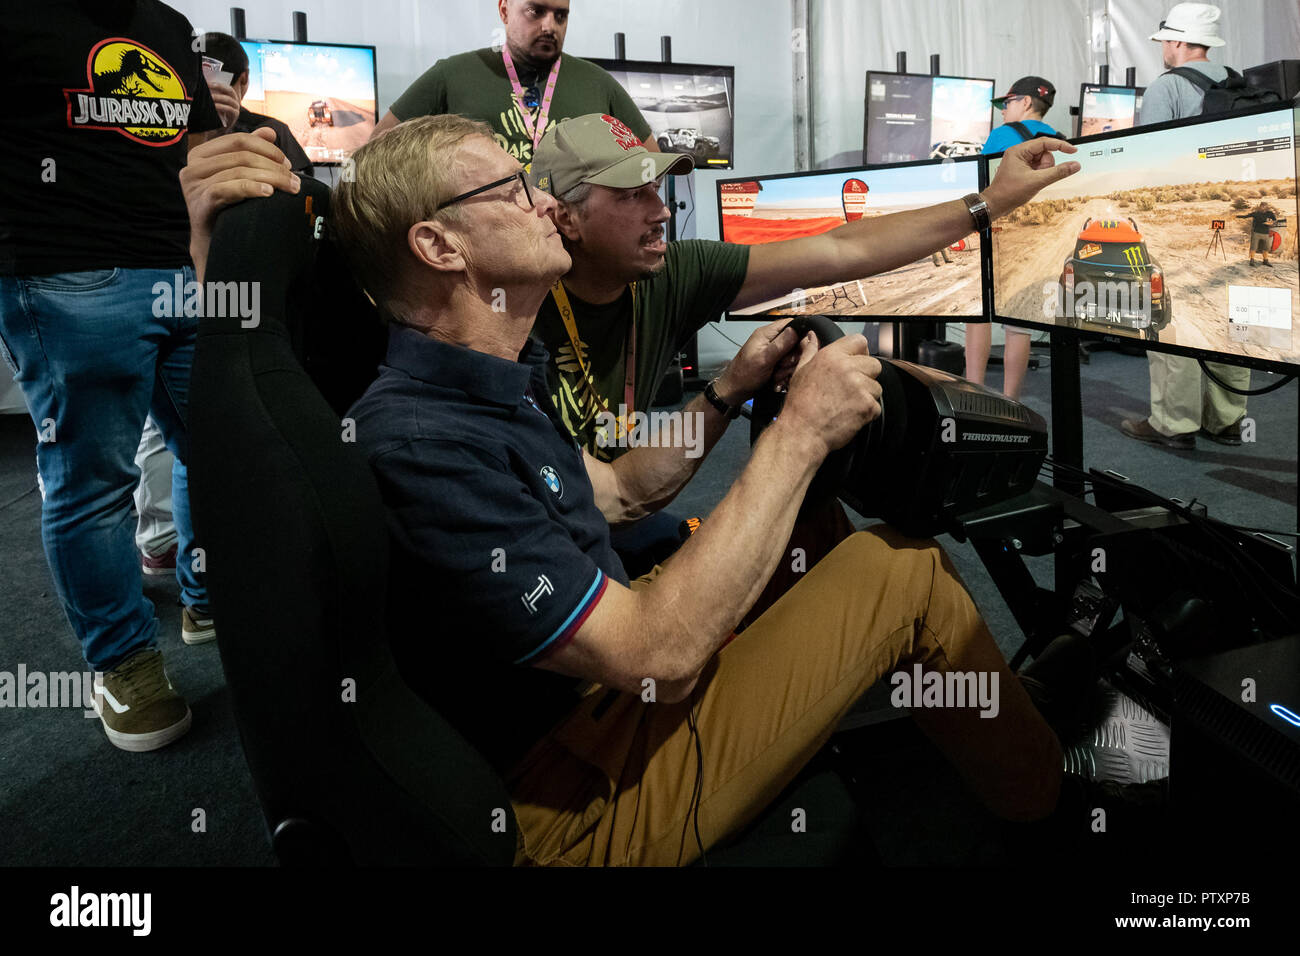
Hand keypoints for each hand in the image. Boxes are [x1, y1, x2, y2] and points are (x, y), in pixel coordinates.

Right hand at [180, 127, 297, 276]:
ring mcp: (192, 185)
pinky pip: (227, 189)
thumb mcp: (239, 177)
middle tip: (295, 181)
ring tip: (290, 189)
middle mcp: (192, 166)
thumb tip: (270, 132)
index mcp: (201, 154)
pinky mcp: (198, 203)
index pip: (238, 140)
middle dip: (274, 167)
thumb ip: (250, 153)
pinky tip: (269, 193)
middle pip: (241, 156)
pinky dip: (251, 188)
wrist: (214, 246)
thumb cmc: (229, 210)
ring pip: (238, 171)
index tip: (288, 164)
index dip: (267, 149)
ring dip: (271, 178)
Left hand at [207, 79, 240, 129]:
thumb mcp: (212, 103)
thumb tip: (203, 86)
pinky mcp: (235, 116)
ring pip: (229, 100)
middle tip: (208, 87)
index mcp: (230, 96)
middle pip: (230, 91)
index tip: (208, 82)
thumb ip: (211, 95)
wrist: (217, 128)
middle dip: (219, 87)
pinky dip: (222, 107)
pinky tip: (214, 106)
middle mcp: (235, 101)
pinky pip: (230, 109)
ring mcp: (236, 108)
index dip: (218, 84)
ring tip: (210, 97)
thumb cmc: (214, 113)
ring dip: (219, 97)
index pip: (227, 87)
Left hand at [713, 319, 799, 404]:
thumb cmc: (743, 375)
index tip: (799, 349)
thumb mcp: (764, 359)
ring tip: (776, 375)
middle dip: (792, 358)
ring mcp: (773, 353)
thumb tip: (795, 330)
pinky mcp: (774, 363)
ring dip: (787, 369)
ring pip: (792, 357)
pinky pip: (787, 367)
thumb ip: (780, 344)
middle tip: (782, 366)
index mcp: (766, 334)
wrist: (735, 390)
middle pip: (794, 343)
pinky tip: (777, 380)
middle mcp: (770, 341)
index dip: (799, 336)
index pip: (790, 324)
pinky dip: (784, 374)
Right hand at [778, 332, 881, 457]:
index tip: (857, 362)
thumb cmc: (799, 405)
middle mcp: (847, 368)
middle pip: (874, 364)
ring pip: (876, 387)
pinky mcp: (867, 405)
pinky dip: (867, 414)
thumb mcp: (800, 372)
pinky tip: (849, 415)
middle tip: (850, 390)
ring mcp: (859, 386)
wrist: (802, 432)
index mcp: (831, 356)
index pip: (859, 341)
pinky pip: (876, 406)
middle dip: (866, 376)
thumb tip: (812, 337)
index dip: (860, 353)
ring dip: (866, 397)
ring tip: (846, 405)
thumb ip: (810, 352)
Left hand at [984, 137, 1079, 218]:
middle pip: (1044, 153)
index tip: (1073, 151)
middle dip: (1046, 166)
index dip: (1061, 145)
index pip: (1045, 142)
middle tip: (1038, 177)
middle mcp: (1019, 154)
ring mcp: (1020, 162)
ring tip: (1033, 181)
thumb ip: (1058, 172)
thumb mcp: (1037, 182)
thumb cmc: (1008, 193)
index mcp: (1019, 151)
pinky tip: (1032, 183)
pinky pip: (1038, 169)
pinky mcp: (1022, 170)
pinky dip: (1039, 175)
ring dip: (1043, 172)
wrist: (995, 205)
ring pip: (1042, 162)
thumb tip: (1075, 165)